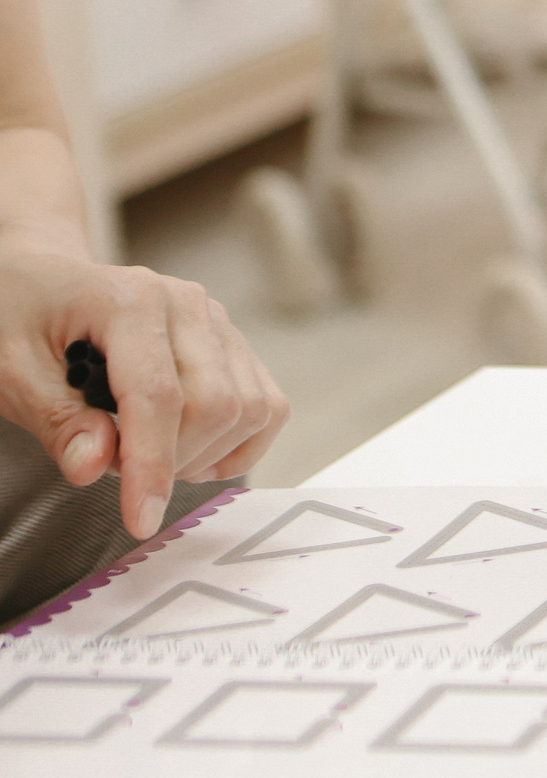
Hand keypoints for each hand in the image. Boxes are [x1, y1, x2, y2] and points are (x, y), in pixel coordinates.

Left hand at [0, 251, 288, 536]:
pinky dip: (241, 444)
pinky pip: (267, 404)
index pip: (160, 396)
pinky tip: (194, 454)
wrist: (40, 282)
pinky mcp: (231, 343)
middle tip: (115, 468)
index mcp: (131, 300)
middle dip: (171, 461)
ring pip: (249, 409)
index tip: (139, 519)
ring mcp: (216, 322)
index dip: (151, 465)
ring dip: (204, 454)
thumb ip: (55, 419)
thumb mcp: (10, 371)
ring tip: (148, 455)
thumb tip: (94, 466)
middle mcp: (188, 304)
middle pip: (215, 406)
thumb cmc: (18, 319)